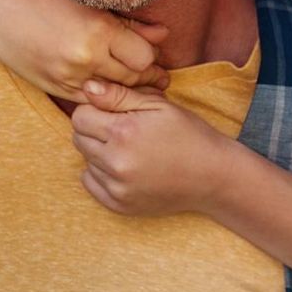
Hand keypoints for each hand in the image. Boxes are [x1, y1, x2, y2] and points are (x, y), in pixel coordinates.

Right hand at [0, 0, 170, 102]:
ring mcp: (67, 76)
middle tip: (159, 77)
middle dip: (147, 77)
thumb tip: (165, 35)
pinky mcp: (52, 87)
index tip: (153, 55)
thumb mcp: (92, 3)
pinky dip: (102, 96)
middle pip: (132, 77)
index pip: (145, 57)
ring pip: (112, 92)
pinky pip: (89, 100)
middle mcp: (85, 58)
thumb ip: (130, 23)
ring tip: (139, 84)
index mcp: (99, 31)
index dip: (151, 56)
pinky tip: (109, 90)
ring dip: (126, 89)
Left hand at [69, 82, 230, 215]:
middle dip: (96, 130)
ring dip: (100, 152)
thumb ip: (120, 95)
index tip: (115, 112)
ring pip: (85, 160)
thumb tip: (87, 88)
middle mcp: (115, 162)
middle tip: (125, 130)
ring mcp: (116, 186)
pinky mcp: (118, 204)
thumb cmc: (190, 134)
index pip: (80, 116)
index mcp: (125, 131)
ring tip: (131, 150)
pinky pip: (90, 183)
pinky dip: (102, 174)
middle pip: (78, 138)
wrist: (214, 175)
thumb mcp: (160, 105)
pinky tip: (128, 168)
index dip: (95, 110)